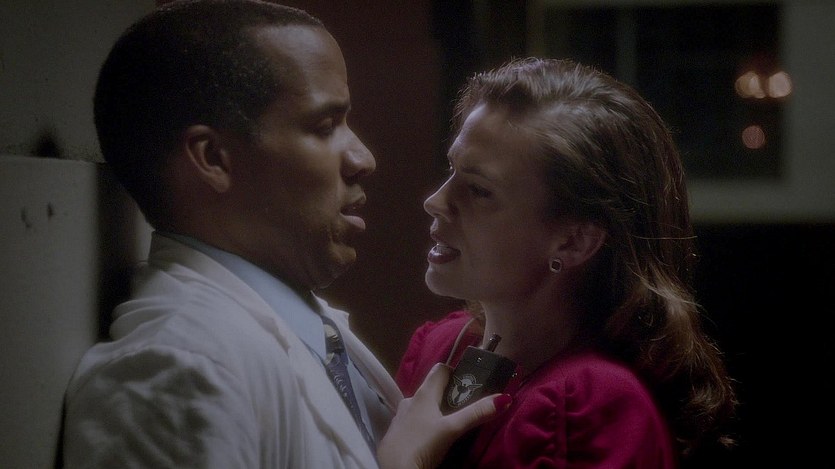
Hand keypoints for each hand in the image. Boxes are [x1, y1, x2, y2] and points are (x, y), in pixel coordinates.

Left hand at [377, 363, 511, 468]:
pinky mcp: (397, 433)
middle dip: (450, 395)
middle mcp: (410, 400)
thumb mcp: (453, 429)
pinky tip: (432, 437)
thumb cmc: (423, 444)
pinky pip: (414, 421)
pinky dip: (425, 424)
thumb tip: (504, 398)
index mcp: (423, 393)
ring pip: (423, 406)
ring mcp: (401, 417)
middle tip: (466, 407)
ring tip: (451, 424)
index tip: (470, 385)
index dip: (456, 372)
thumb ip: (476, 413)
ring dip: (437, 410)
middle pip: (433, 389)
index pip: (440, 369)